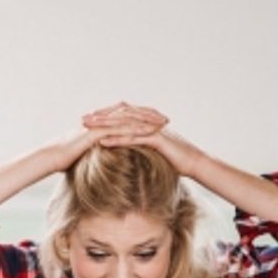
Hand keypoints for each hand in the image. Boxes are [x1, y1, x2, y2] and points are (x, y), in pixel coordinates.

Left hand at [80, 102, 203, 176]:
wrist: (195, 163)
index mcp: (147, 122)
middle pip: (120, 115)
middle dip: (100, 117)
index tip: (87, 119)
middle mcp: (149, 122)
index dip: (105, 116)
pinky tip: (103, 142)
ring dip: (104, 125)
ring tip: (87, 128)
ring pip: (125, 124)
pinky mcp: (157, 139)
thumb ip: (141, 144)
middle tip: (82, 119)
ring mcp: (153, 129)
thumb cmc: (175, 159)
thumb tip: (127, 147)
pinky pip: (134, 138)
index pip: (122, 114)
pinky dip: (117, 139)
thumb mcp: (154, 150)